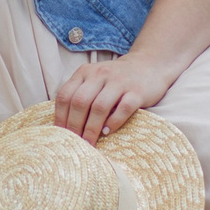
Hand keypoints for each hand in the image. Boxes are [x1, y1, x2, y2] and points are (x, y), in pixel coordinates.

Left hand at [52, 54, 175, 141]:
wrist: (149, 65)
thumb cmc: (115, 79)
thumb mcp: (94, 79)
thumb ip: (80, 94)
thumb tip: (63, 124)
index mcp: (85, 72)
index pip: (65, 95)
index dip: (60, 117)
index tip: (60, 134)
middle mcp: (100, 74)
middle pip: (80, 102)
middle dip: (74, 125)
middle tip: (73, 143)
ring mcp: (119, 82)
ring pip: (99, 107)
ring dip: (91, 128)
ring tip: (88, 143)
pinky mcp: (137, 91)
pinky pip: (123, 109)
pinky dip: (114, 122)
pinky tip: (108, 132)